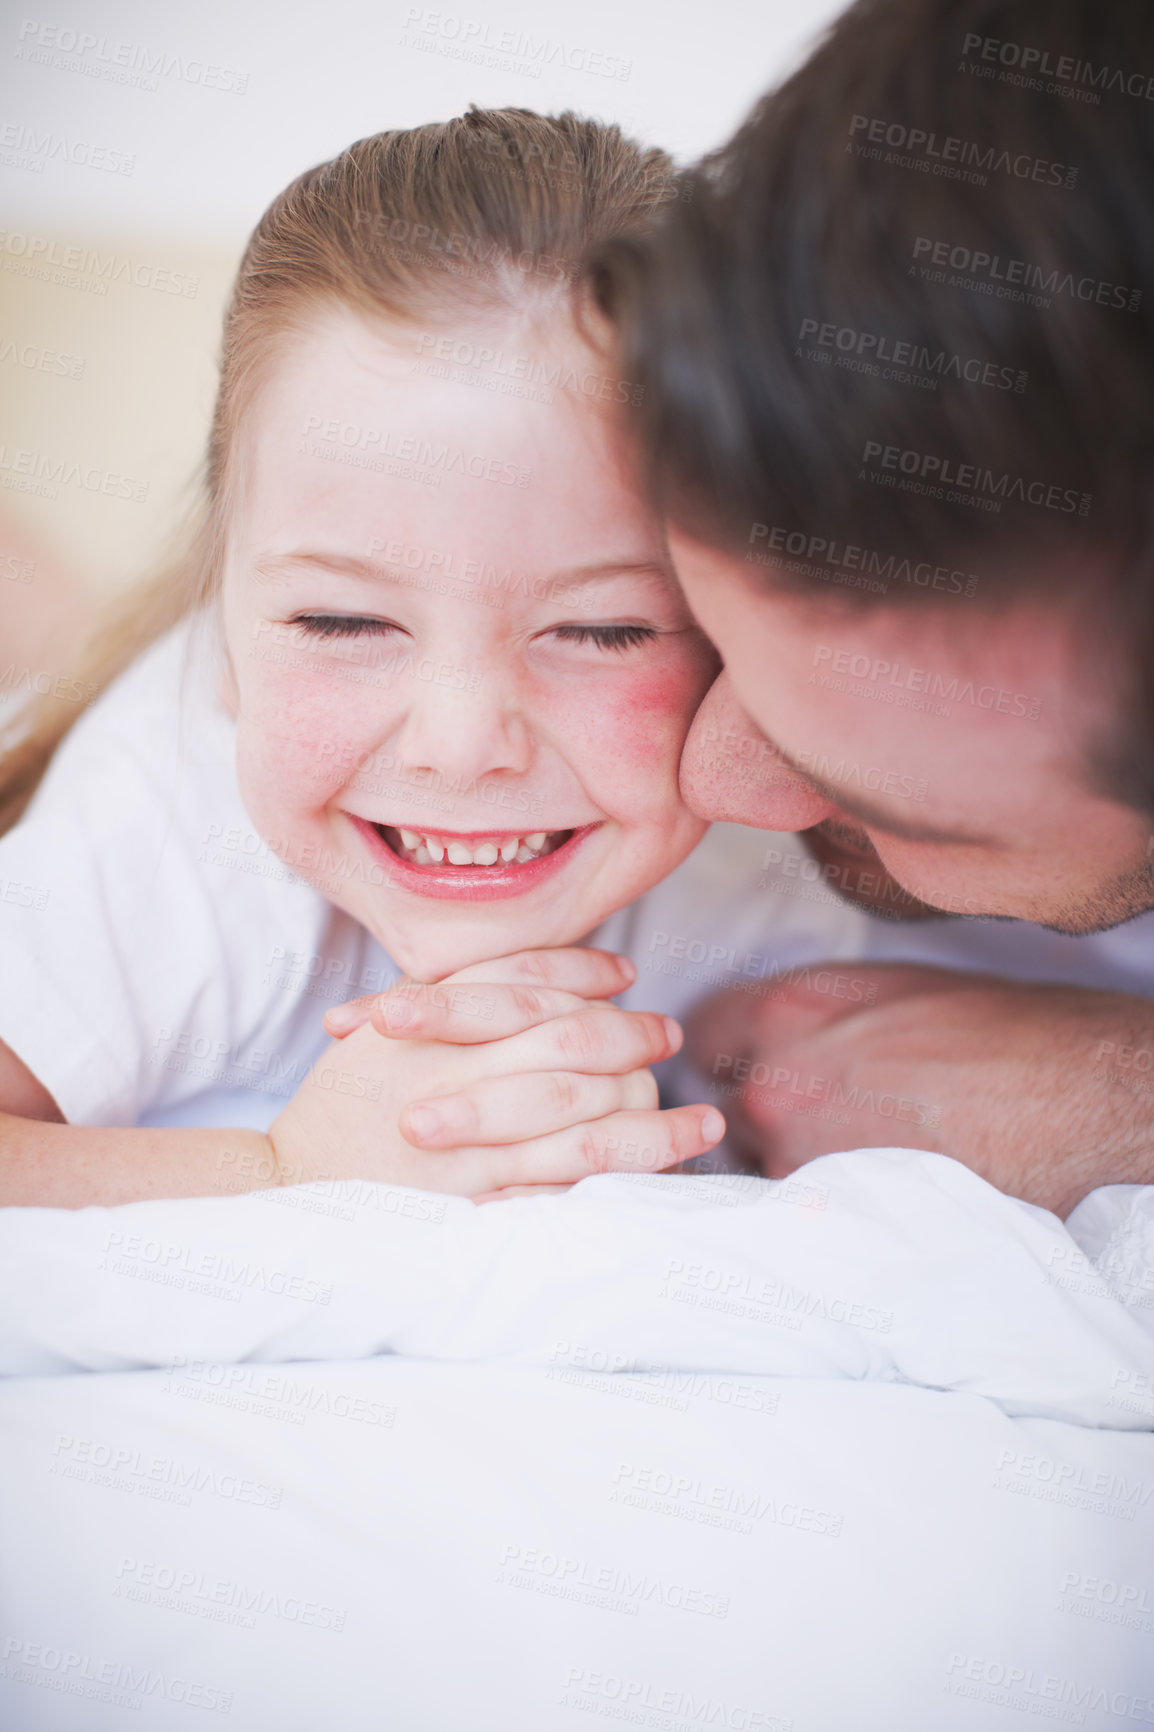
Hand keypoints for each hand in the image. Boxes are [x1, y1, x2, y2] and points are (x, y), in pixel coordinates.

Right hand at [270, 947, 724, 1198]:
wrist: (284, 1186)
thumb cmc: (341, 1102)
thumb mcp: (382, 1031)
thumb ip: (450, 995)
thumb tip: (540, 972)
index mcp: (427, 1026)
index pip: (525, 982)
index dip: (585, 973)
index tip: (628, 977)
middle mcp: (452, 1079)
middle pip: (569, 1046)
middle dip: (632, 1039)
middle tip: (669, 1035)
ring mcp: (466, 1151)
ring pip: (582, 1128)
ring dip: (655, 1125)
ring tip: (705, 1123)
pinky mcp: (471, 1210)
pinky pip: (558, 1195)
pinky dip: (613, 1186)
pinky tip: (656, 1180)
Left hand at [683, 963, 1153, 1217]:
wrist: (1068, 1089)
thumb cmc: (996, 1029)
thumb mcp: (885, 988)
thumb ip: (809, 1013)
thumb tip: (773, 1038)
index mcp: (783, 1010)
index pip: (703, 1035)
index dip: (730, 1050)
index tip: (748, 1062)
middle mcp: (772, 1080)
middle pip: (719, 1105)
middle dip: (753, 1111)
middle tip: (812, 1118)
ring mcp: (793, 1155)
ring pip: (753, 1165)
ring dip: (783, 1164)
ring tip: (849, 1158)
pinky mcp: (830, 1214)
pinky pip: (793, 1212)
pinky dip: (818, 1207)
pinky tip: (863, 1195)